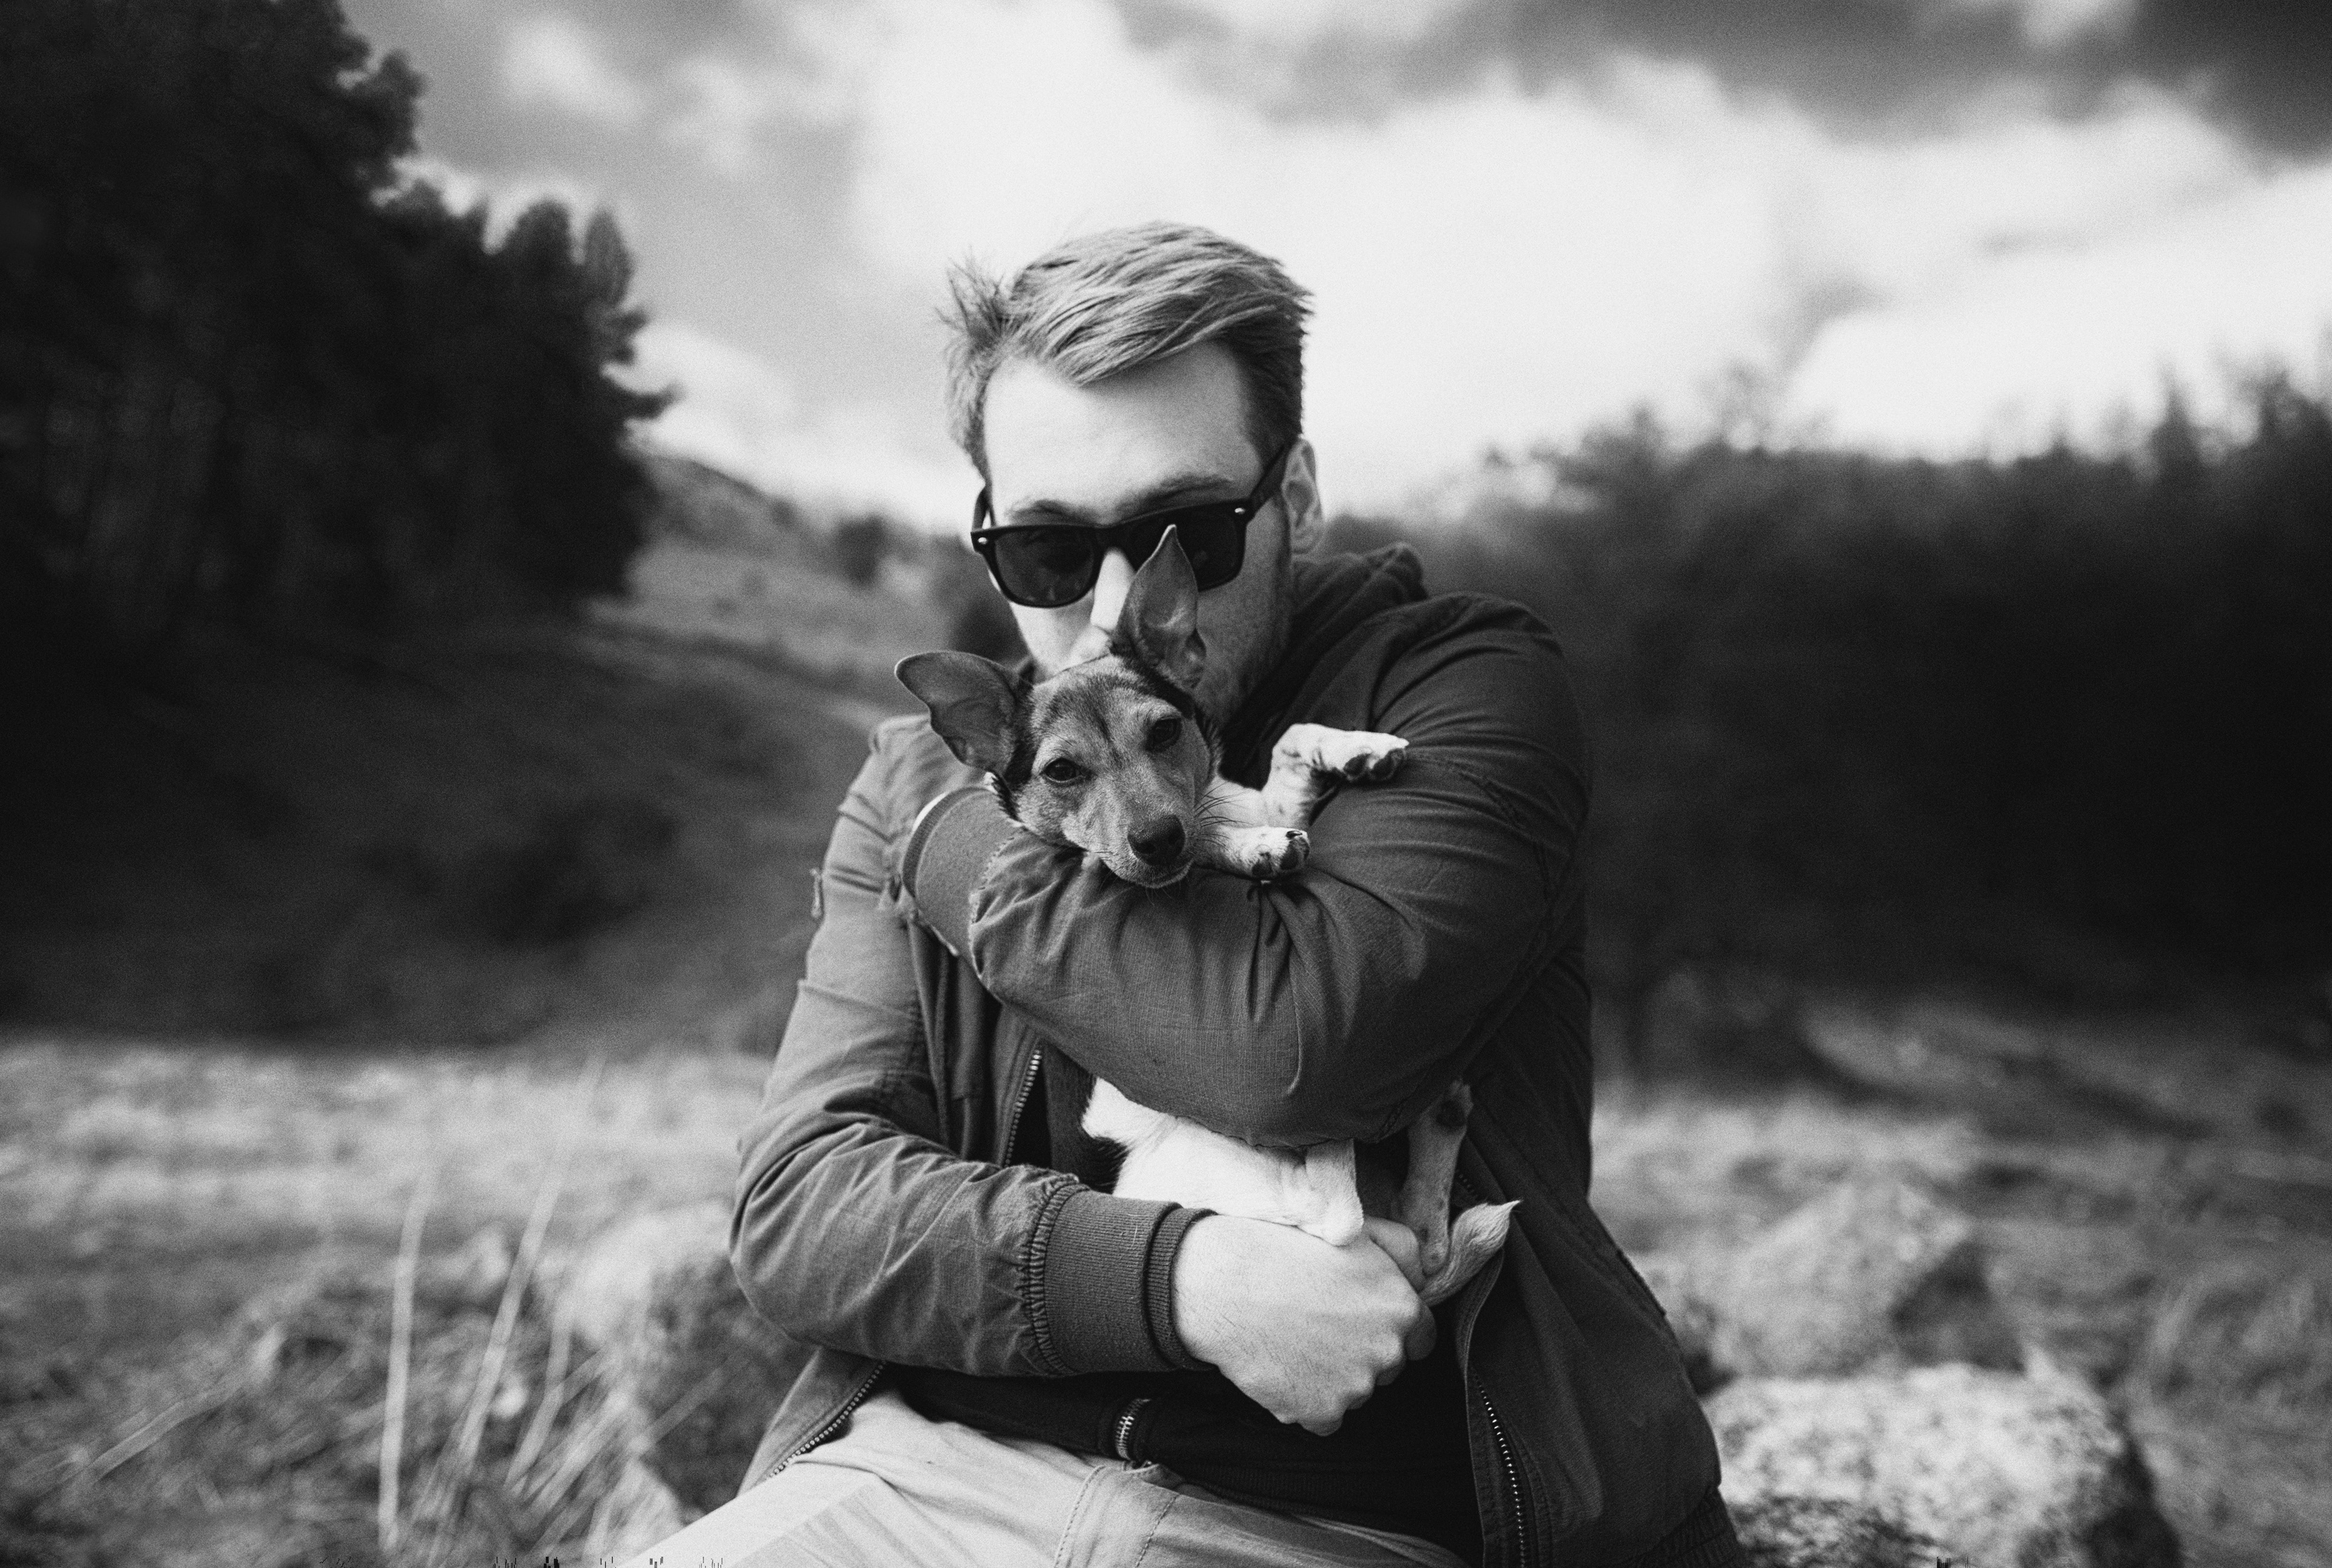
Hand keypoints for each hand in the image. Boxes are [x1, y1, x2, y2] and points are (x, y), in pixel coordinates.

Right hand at [1171, 1214, 1432, 1435]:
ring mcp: (1355, 1387)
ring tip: (1295, 1341)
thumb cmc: (1285, 1250)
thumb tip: (1423, 1278)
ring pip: (1355, 1391)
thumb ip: (1402, 1252)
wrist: (1225, 1285)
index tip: (1363, 1322)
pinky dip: (1306, 1401)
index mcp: (1401, 1308)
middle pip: (1387, 1366)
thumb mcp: (1357, 1231)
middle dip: (1362, 1352)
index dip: (1391, 1328)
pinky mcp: (1320, 1412)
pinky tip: (1284, 1368)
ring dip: (1332, 1377)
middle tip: (1320, 1326)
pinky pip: (1324, 1417)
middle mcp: (1387, 1351)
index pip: (1421, 1336)